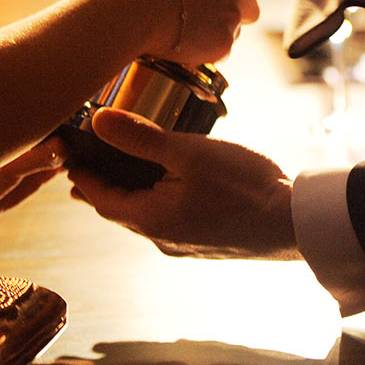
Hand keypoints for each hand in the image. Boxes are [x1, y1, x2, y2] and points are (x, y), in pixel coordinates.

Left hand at [67, 107, 296, 259]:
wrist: (297, 223)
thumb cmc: (244, 187)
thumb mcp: (187, 153)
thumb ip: (140, 138)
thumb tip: (97, 121)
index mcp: (148, 219)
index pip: (97, 197)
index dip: (79, 175)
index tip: (67, 152)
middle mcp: (160, 238)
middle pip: (117, 207)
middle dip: (99, 183)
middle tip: (86, 156)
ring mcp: (183, 243)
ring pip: (142, 213)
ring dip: (127, 189)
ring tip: (119, 161)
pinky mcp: (203, 239)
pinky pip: (165, 216)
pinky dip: (153, 195)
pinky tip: (164, 177)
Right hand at [136, 0, 269, 68]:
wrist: (137, 6)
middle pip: (252, 9)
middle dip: (235, 14)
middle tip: (206, 16)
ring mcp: (232, 18)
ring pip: (235, 30)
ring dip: (217, 31)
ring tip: (186, 28)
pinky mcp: (223, 44)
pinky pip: (221, 51)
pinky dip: (206, 50)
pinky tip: (184, 41)